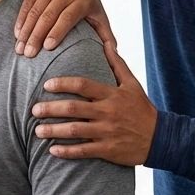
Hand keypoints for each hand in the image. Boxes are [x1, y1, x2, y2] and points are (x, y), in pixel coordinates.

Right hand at [15, 0, 115, 57]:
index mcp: (82, 0)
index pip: (67, 17)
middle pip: (48, 16)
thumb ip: (105, 33)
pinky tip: (17, 34)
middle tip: (28, 54)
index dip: (57, 31)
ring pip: (35, 11)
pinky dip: (21, 19)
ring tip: (19, 49)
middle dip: (36, 36)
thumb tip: (113, 53)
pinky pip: (27, 4)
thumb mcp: (99, 13)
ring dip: (25, 31)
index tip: (47, 47)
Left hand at [33, 45, 157, 165]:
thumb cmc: (142, 109)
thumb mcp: (133, 84)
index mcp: (111, 95)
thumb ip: (117, 64)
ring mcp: (107, 132)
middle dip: (51, 109)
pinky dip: (67, 151)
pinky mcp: (108, 150)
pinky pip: (84, 151)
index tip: (46, 85)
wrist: (160, 138)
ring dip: (54, 131)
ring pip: (75, 130)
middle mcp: (107, 112)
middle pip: (73, 108)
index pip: (83, 85)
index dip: (63, 84)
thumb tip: (107, 43)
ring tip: (38, 131)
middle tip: (34, 110)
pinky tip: (52, 150)